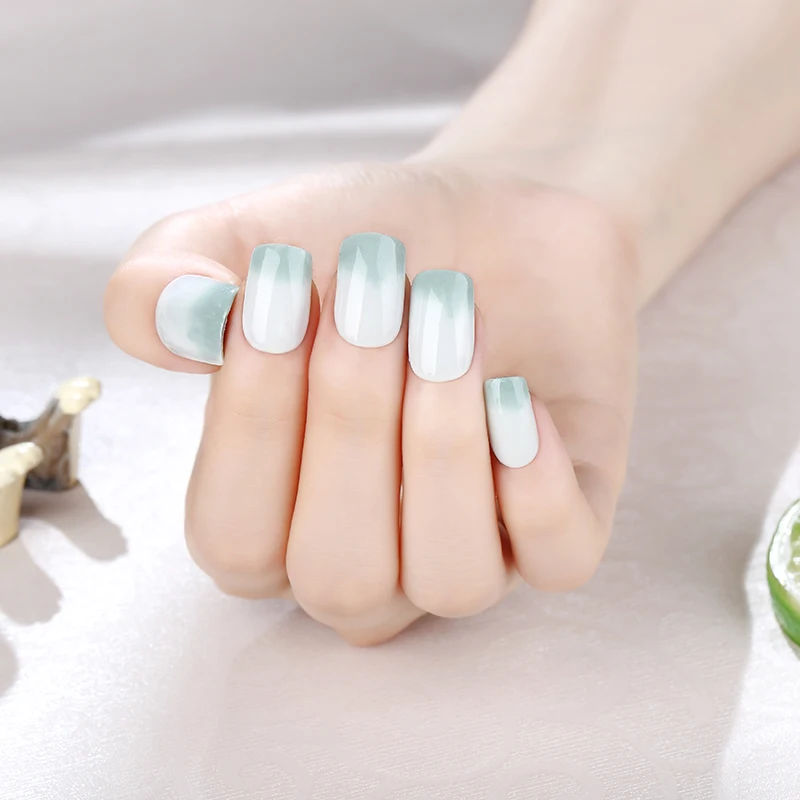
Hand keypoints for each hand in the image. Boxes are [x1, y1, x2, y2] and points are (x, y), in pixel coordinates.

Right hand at [104, 162, 636, 643]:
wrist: (491, 221)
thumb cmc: (369, 245)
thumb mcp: (254, 240)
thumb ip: (168, 283)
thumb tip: (169, 322)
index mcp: (273, 514)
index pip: (235, 541)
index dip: (252, 428)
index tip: (279, 291)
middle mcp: (367, 554)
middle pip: (341, 575)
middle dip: (353, 426)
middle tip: (375, 299)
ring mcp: (468, 548)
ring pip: (449, 582)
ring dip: (443, 446)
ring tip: (452, 326)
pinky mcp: (559, 524)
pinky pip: (556, 559)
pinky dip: (537, 483)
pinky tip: (517, 390)